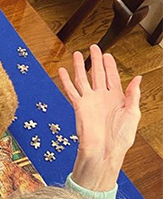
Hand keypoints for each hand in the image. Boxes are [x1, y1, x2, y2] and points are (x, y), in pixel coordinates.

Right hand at [58, 44, 141, 190]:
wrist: (104, 151)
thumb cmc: (120, 137)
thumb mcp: (133, 113)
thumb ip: (133, 95)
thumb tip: (137, 79)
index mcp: (116, 98)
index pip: (112, 76)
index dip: (110, 65)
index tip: (107, 54)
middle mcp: (102, 97)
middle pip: (97, 73)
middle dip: (95, 60)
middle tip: (94, 47)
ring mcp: (89, 101)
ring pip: (83, 79)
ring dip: (79, 66)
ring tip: (76, 54)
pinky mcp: (79, 106)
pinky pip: (71, 90)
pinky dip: (65, 80)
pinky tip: (62, 71)